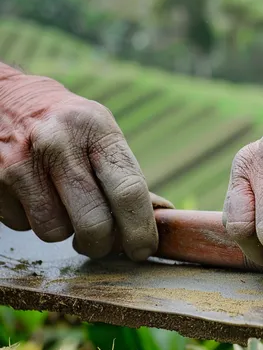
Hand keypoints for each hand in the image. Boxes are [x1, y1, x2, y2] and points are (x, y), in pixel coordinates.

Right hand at [0, 71, 161, 260]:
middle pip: (93, 222)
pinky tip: (34, 193)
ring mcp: (21, 164)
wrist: (7, 100)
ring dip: (63, 229)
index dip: (139, 229)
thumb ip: (126, 175)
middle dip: (102, 243)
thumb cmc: (69, 126)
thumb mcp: (101, 134)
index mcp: (97, 130)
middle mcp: (58, 145)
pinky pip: (23, 226)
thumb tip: (160, 216)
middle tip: (102, 241)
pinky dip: (32, 219)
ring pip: (54, 232)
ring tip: (61, 201)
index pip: (128, 191)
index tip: (143, 249)